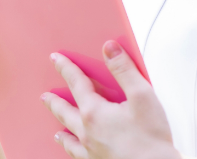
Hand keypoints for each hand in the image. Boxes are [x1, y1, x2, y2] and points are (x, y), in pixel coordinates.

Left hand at [43, 41, 180, 158]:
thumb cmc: (151, 139)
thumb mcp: (142, 95)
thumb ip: (124, 69)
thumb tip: (109, 48)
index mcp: (94, 113)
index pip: (76, 83)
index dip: (66, 68)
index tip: (56, 59)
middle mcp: (87, 133)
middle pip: (65, 112)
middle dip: (54, 102)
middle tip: (45, 96)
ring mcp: (90, 151)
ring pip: (69, 138)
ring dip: (62, 130)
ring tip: (56, 131)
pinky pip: (78, 156)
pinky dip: (72, 151)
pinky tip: (74, 151)